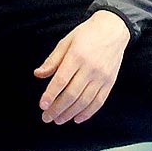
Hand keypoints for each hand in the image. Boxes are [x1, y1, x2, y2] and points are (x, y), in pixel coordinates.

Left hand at [34, 10, 130, 124]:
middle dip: (58, 108)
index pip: (61, 80)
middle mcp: (91, 69)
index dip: (51, 95)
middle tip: (46, 117)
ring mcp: (102, 77)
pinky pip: (99, 101)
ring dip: (70, 113)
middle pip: (72, 94)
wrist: (113, 30)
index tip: (42, 105)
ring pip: (85, 101)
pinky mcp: (110, 82)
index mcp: (77, 56)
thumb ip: (52, 60)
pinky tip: (77, 118)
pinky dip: (88, 112)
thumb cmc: (86, 35)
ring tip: (58, 120)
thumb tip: (38, 74)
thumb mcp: (66, 42)